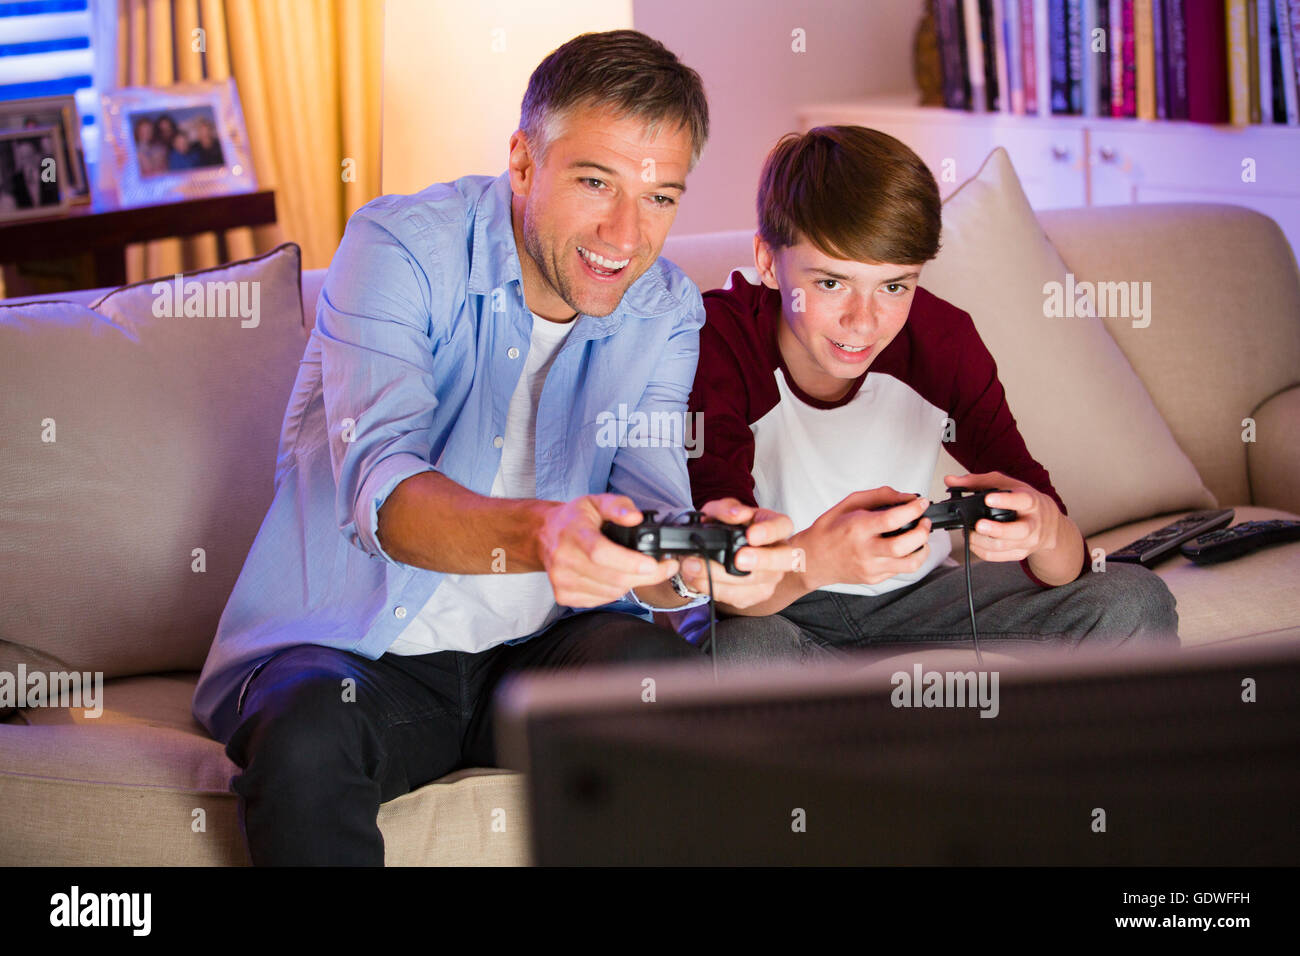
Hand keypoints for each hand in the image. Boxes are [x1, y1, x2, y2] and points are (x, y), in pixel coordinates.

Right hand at [536, 494, 676, 606]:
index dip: (629, 562)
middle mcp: (564, 560)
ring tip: (636, 568)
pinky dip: (615, 591)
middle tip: (664, 568)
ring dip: (631, 583)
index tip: (654, 564)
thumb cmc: (574, 518)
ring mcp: (561, 581)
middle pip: (612, 578)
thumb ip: (619, 505)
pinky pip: (601, 600)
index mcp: (573, 533)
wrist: (543, 535)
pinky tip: (615, 577)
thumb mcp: (596, 501)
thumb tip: (636, 518)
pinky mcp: (563, 595)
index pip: (601, 553)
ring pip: (610, 592)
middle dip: (645, 576)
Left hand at [676, 498, 796, 609]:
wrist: (716, 551)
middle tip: (739, 560)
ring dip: (723, 577)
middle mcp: (779, 552)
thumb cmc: (726, 527)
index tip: (751, 535)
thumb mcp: (721, 510)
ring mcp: (770, 576)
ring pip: (756, 582)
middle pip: (784, 560)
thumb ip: (727, 508)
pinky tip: (696, 579)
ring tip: (694, 566)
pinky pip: (739, 597)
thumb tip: (736, 515)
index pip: (783, 526)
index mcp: (776, 526)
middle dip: (762, 561)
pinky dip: (715, 588)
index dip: (769, 532)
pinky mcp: (755, 594)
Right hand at [797, 487, 932, 587]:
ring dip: (922, 549)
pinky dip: (908, 558)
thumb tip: (907, 498)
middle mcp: (864, 551)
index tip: (921, 503)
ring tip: (921, 538)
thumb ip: (879, 496)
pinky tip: (904, 548)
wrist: (812, 559)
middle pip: (905, 545)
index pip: (893, 519)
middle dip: (922, 532)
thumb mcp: (849, 503)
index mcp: (857, 528)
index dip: (913, 510)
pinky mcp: (874, 579)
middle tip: (924, 522)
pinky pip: (900, 571)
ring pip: (909, 564)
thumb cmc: (829, 530)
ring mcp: (870, 568)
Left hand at [942, 472, 1059, 561]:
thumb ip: (977, 482)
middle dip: (997, 530)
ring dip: (982, 542)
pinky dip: (982, 551)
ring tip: (968, 533)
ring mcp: (1028, 542)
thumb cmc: (1023, 500)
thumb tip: (950, 481)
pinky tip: (973, 543)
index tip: (988, 498)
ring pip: (1004, 547)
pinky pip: (999, 557)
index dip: (1006, 500)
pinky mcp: (1020, 554)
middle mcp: (1033, 524)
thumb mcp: (1005, 485)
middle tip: (979, 525)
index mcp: (1031, 502)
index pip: (1022, 500)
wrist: (1046, 522)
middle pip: (1019, 531)